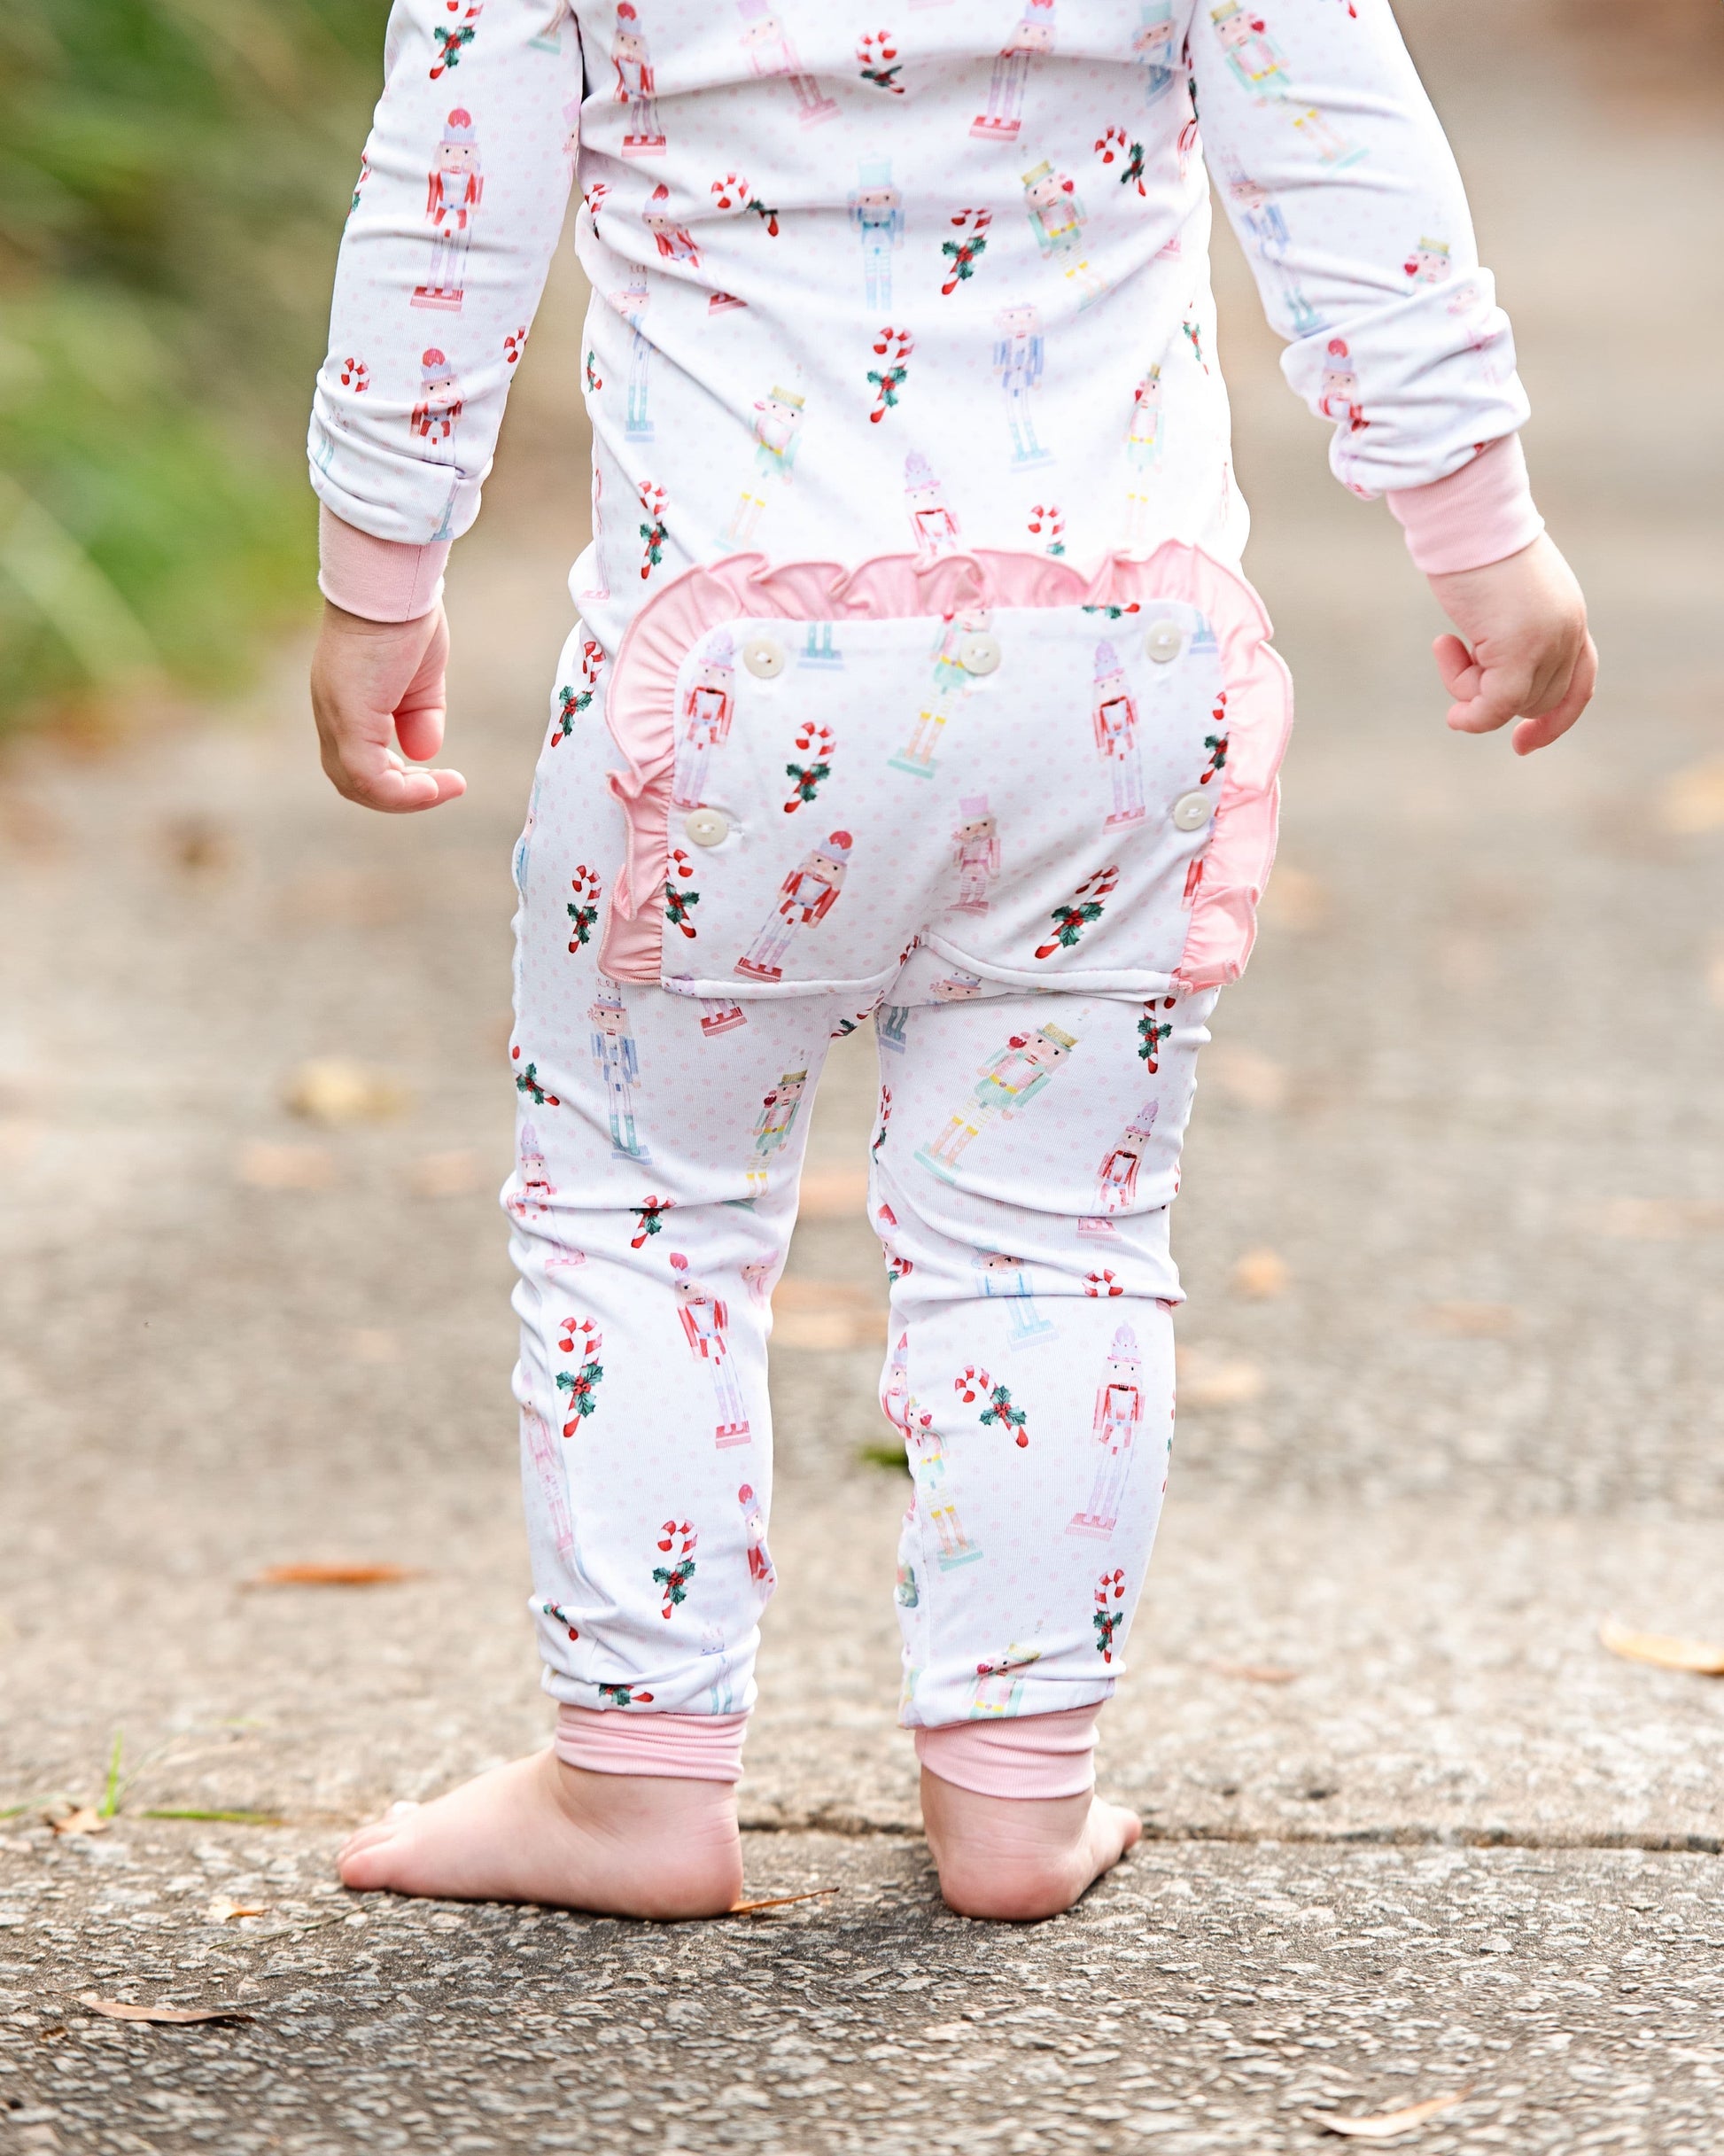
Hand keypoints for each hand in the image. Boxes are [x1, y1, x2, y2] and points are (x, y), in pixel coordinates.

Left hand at [309, 600, 464, 810]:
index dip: (397, 780)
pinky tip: (437, 785)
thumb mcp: (421, 678)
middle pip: (351, 781)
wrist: (394, 579)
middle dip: (399, 795)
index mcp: (347, 702)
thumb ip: (419, 715)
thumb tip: (423, 752)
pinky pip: (370, 777)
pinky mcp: (350, 718)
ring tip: (445, 788)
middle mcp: (333, 714)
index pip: (357, 762)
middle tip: (441, 788)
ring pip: (357, 785)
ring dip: (406, 798)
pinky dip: (404, 793)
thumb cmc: (408, 613)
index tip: (438, 777)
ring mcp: (337, 717)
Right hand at [1426, 532, 1596, 755]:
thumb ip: (1509, 625)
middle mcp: (1568, 631)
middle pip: (1538, 699)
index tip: (1521, 742)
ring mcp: (1547, 642)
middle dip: (1491, 692)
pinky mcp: (1518, 649)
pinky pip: (1495, 707)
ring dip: (1472, 690)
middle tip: (1455, 651)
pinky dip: (1472, 718)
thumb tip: (1486, 658)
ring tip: (1448, 646)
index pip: (1581, 681)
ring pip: (1513, 704)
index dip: (1556, 718)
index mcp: (1569, 615)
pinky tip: (1454, 715)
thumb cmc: (1473, 543)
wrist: (1467, 517)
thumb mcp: (1502, 591)